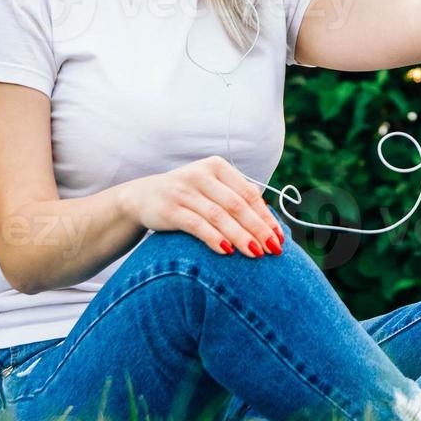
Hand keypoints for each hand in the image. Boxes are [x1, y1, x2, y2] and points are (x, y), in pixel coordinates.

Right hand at [130, 156, 282, 257]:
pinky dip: (214, 239)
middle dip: (258, 228)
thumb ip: (235, 198)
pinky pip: (197, 225)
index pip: (248, 193)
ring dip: (240, 236)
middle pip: (237, 205)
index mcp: (217, 166)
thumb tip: (269, 222)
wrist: (142, 197)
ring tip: (256, 253)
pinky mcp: (170, 209)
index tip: (279, 236)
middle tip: (274, 249)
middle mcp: (201, 174)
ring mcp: (184, 191)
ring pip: (219, 216)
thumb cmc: (187, 196)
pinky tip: (227, 252)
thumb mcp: (211, 189)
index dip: (266, 216)